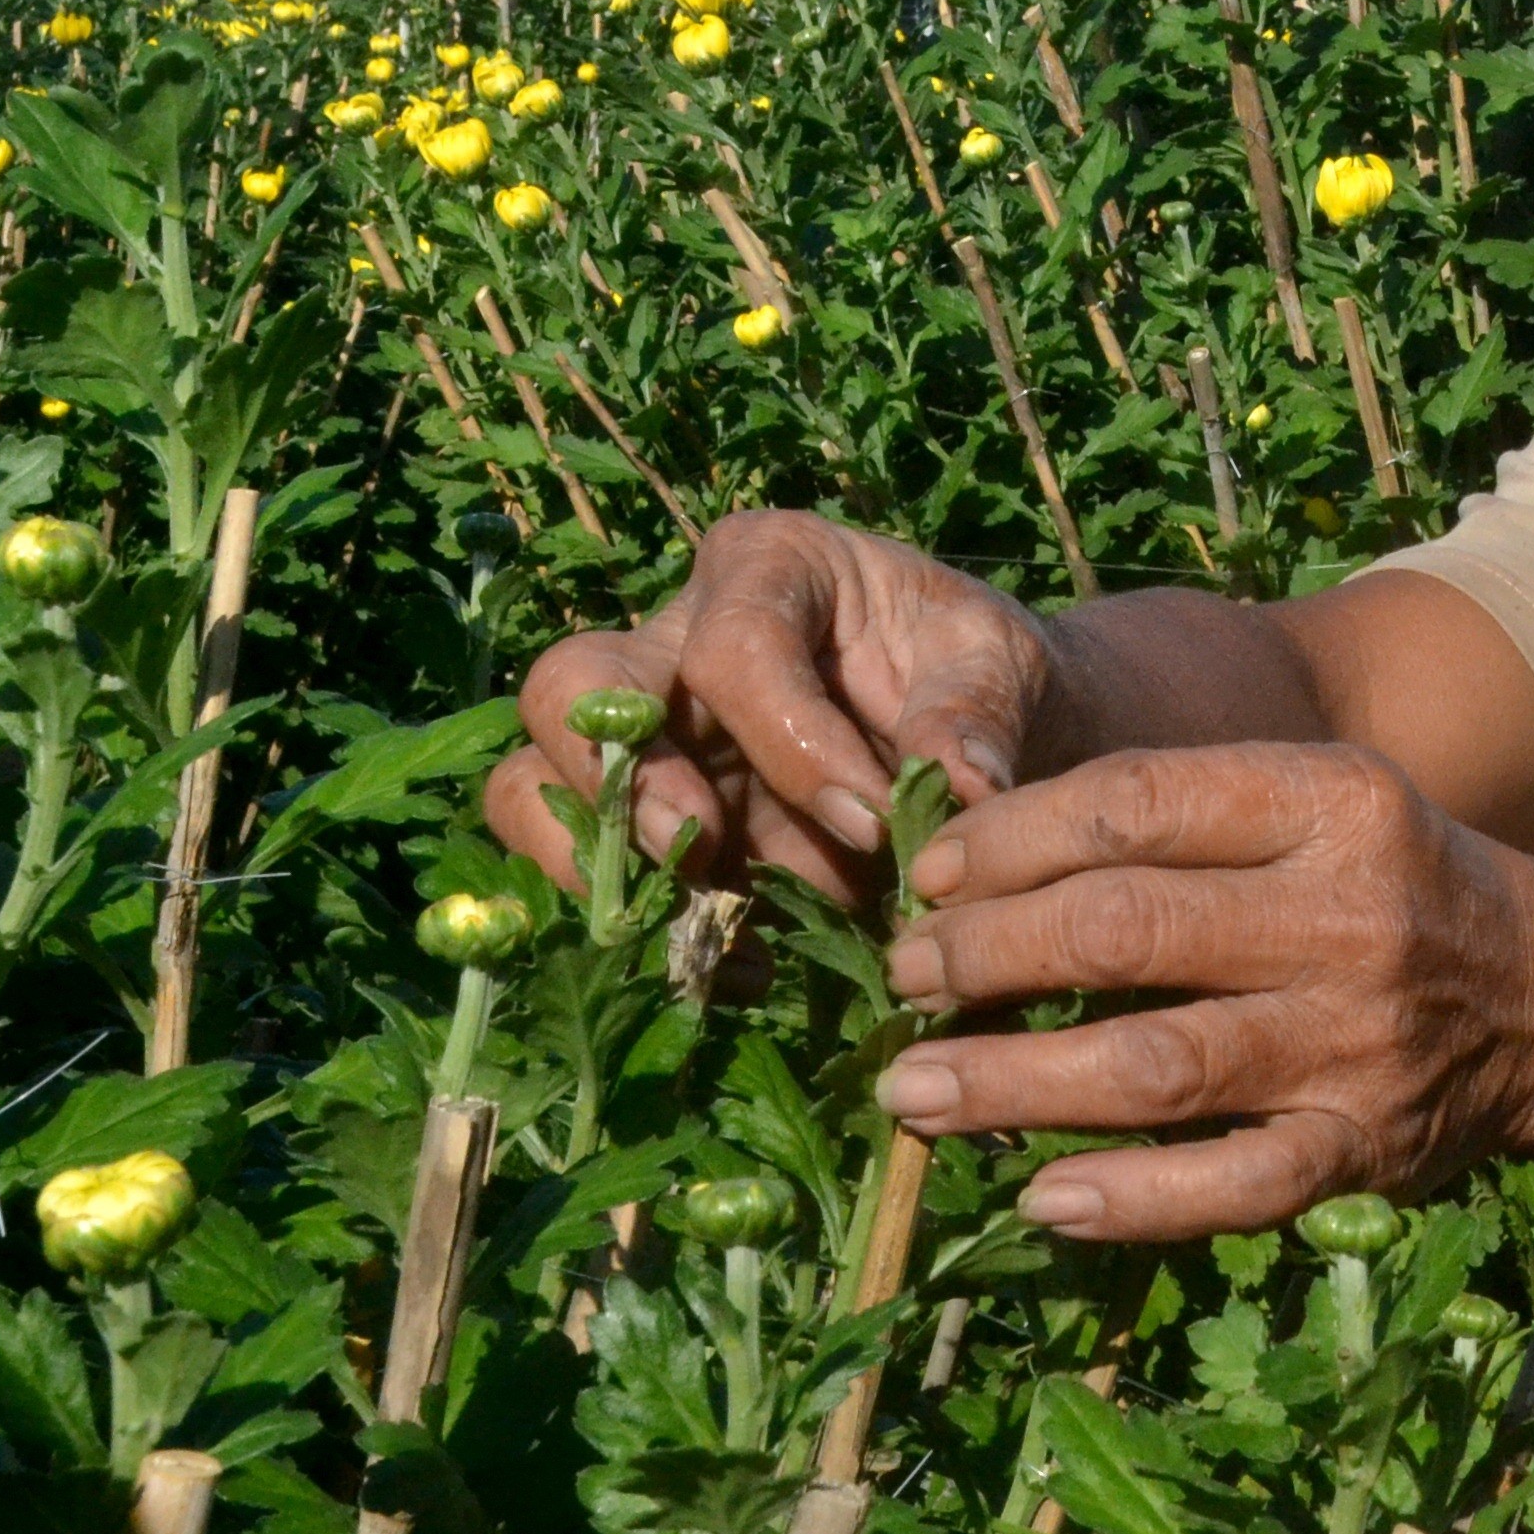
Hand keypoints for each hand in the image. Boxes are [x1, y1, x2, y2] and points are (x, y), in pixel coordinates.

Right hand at [487, 508, 1047, 905]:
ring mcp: (642, 730)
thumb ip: (972, 714)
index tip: (875, 822)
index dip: (791, 741)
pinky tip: (738, 969)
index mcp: (770, 565)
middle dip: (626, 782)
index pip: (737, 646)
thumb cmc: (976, 676)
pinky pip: (577, 864)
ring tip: (710, 926)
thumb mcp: (1001, 668)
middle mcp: (676, 634)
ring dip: (604, 862)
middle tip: (704, 856)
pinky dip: (643, 924)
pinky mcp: (637, 816)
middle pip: (575, 683)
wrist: (979, 736)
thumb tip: (953, 783)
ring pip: (532, 778)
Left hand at [875, 741, 1533, 1242]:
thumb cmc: (1384, 882)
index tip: (928, 876)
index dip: (1008, 841)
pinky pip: (1230, 1186)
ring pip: (1154, 1065)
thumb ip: (1176, 815)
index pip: (1136, 804)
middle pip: (1126, 931)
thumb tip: (967, 859)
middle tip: (904, 978)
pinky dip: (1129, 1200)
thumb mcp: (1313, 801)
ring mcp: (1358, 1044)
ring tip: (913, 1092)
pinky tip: (1039, 1195)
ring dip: (1013, 1083)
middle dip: (984, 955)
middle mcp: (1350, 917)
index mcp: (1332, 801)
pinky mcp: (1366, 1150)